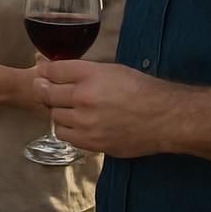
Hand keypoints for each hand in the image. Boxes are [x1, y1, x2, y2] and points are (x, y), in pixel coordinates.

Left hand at [34, 60, 172, 157]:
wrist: (165, 118)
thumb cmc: (141, 90)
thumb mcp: (112, 70)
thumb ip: (82, 70)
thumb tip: (53, 68)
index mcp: (91, 75)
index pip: (53, 70)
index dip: (46, 71)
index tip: (45, 73)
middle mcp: (85, 98)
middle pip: (47, 93)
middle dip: (47, 91)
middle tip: (54, 92)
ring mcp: (87, 123)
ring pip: (54, 116)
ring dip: (59, 112)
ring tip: (72, 109)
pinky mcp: (92, 142)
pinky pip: (65, 135)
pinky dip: (68, 129)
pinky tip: (78, 124)